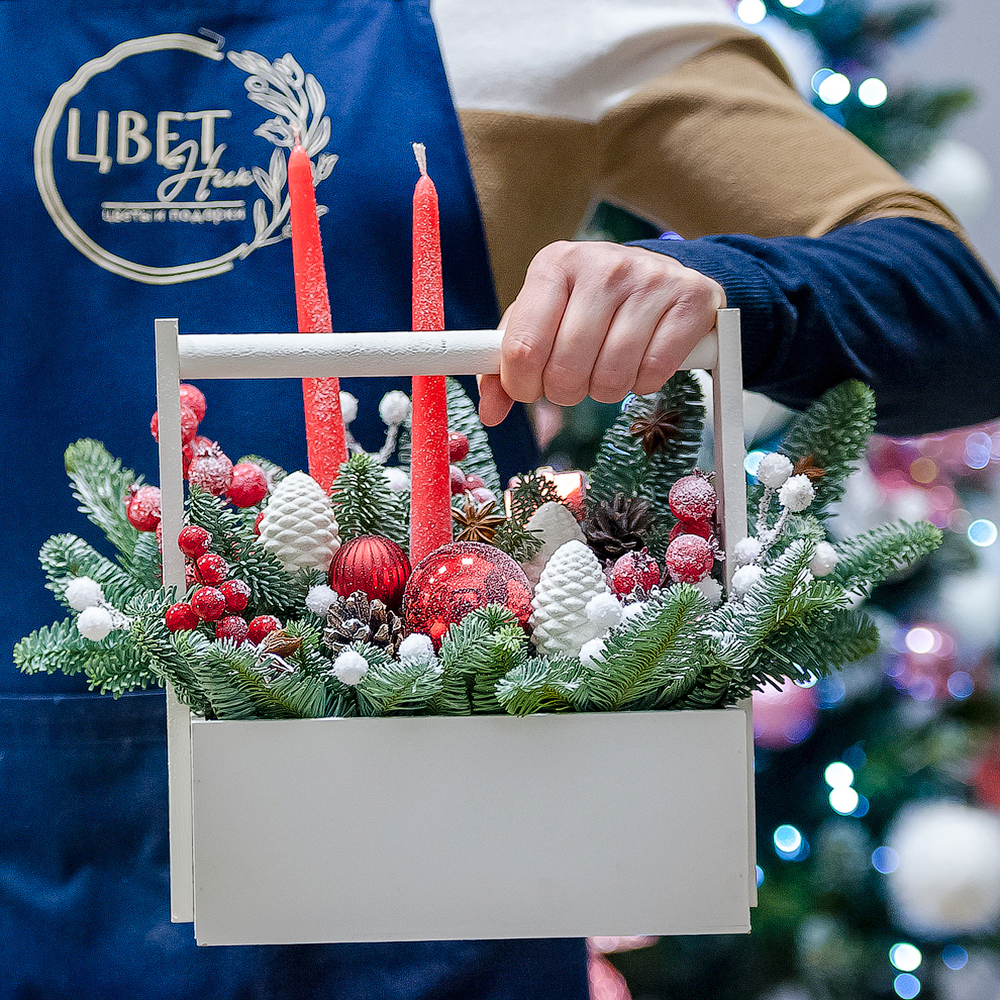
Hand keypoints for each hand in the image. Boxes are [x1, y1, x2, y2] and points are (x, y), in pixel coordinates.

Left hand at [478, 241, 725, 425]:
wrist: (663, 273)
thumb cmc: (590, 304)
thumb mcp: (543, 320)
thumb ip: (507, 364)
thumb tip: (490, 412)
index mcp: (555, 265)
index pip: (522, 348)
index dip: (522, 385)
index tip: (530, 388)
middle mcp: (601, 266)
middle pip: (566, 369)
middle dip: (566, 391)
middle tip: (575, 378)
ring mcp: (649, 280)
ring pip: (612, 376)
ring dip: (606, 390)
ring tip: (608, 369)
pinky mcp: (689, 300)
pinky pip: (653, 373)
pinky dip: (644, 384)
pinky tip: (641, 363)